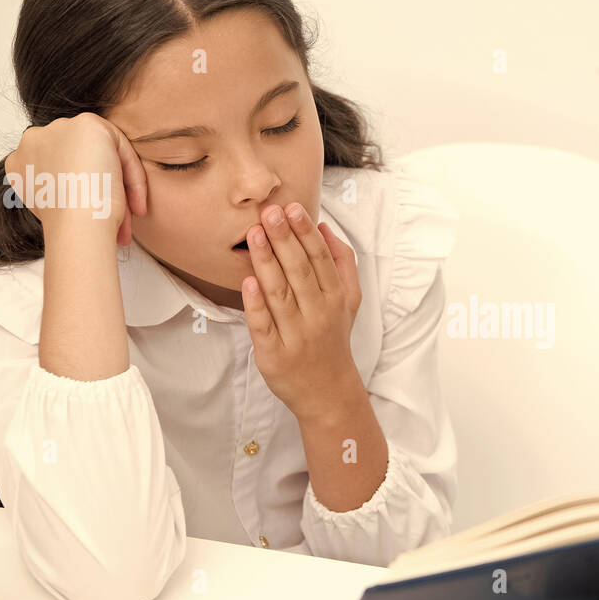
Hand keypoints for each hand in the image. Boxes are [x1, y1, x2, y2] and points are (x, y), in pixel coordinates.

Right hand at [4, 112, 147, 246]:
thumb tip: (82, 195)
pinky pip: (119, 145)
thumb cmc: (70, 226)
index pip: (59, 171)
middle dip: (101, 190)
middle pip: (79, 160)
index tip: (97, 220)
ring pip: (100, 153)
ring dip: (118, 185)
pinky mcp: (88, 124)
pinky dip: (132, 174)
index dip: (81, 196)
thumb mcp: (56, 207)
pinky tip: (134, 204)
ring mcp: (58, 129)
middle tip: (118, 222)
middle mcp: (32, 142)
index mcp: (20, 165)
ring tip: (128, 221)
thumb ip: (61, 190)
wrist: (77, 225)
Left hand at [243, 202, 363, 420]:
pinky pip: (264, 325)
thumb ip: (343, 263)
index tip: (292, 208)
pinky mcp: (274, 354)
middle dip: (285, 239)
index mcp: (336, 298)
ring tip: (254, 234)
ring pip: (280, 293)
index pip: (320, 259)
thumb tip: (326, 228)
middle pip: (300, 271)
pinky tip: (248, 281)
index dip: (305, 232)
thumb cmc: (333, 339)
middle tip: (269, 212)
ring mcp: (296, 335)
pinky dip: (256, 304)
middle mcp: (318, 314)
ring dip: (267, 262)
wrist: (328, 391)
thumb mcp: (350, 301)